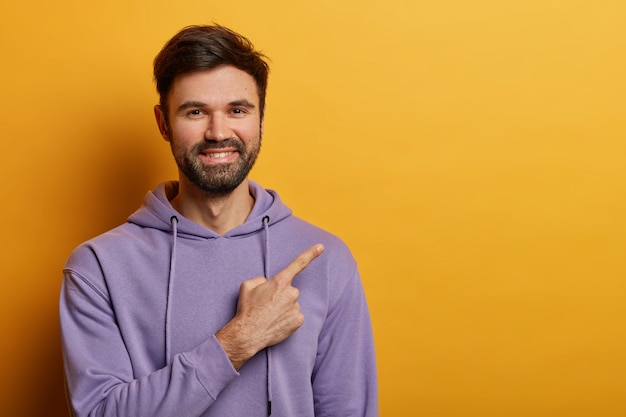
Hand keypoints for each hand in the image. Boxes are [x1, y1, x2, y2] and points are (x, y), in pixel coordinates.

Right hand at [216, 244, 324, 369]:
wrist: (248, 334)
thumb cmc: (247, 309)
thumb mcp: (247, 286)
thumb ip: (261, 279)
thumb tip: (268, 283)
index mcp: (280, 282)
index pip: (298, 264)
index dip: (311, 254)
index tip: (321, 246)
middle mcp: (291, 293)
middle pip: (290, 290)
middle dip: (281, 295)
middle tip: (268, 305)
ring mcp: (296, 307)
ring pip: (292, 303)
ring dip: (284, 307)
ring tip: (270, 315)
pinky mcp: (298, 321)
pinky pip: (295, 315)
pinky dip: (288, 318)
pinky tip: (277, 322)